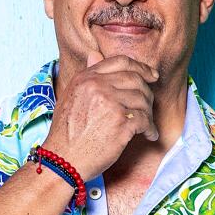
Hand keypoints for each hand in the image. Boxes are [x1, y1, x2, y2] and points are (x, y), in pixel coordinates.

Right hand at [41, 55, 157, 180]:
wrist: (63, 160)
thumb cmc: (67, 133)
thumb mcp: (71, 96)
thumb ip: (86, 76)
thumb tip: (95, 54)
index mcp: (86, 78)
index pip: (121, 62)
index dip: (140, 67)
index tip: (151, 76)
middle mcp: (98, 87)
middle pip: (136, 79)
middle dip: (147, 93)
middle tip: (149, 107)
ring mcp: (110, 103)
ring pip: (143, 99)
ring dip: (149, 114)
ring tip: (146, 125)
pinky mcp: (120, 123)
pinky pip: (145, 120)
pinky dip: (150, 129)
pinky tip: (149, 135)